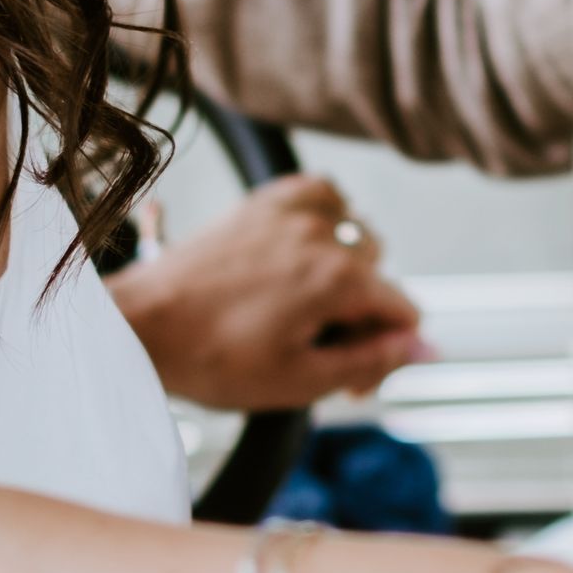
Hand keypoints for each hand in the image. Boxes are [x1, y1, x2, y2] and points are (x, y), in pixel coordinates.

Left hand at [107, 176, 429, 409]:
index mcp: (338, 279)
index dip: (386, 352)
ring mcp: (289, 213)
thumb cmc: (214, 360)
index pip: (403, 311)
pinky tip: (306, 250)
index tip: (351, 380)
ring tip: (308, 305)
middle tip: (321, 349)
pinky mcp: (261, 204)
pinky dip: (325, 217)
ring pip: (355, 231)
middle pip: (379, 272)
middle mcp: (321, 235)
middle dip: (362, 315)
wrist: (144, 328)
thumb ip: (372, 361)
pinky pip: (320, 192)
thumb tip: (428, 348)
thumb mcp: (302, 380)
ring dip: (345, 267)